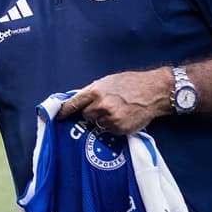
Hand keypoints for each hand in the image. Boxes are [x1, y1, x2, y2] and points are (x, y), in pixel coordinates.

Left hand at [55, 68, 171, 133]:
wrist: (154, 91)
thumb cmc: (131, 84)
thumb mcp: (107, 81)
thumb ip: (91, 91)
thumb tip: (77, 100)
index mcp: (95, 91)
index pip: (73, 104)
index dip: (64, 111)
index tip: (57, 116)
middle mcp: (101, 105)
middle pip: (85, 115)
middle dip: (92, 112)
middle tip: (105, 106)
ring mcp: (110, 118)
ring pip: (97, 123)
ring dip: (103, 119)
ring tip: (117, 111)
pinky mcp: (120, 128)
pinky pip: (109, 130)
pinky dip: (113, 126)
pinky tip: (123, 117)